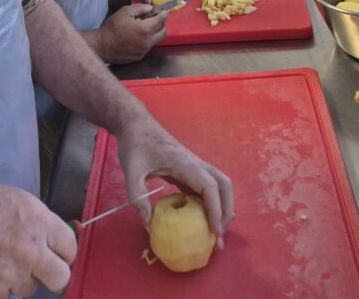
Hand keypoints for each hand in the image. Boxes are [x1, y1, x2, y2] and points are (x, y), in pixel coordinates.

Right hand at [0, 178, 75, 298]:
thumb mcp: (17, 201)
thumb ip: (40, 223)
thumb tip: (55, 243)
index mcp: (39, 222)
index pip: (71, 248)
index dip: (64, 252)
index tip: (58, 255)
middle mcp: (30, 250)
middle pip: (61, 278)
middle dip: (54, 276)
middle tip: (42, 270)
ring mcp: (11, 274)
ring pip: (30, 288)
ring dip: (21, 279)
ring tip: (0, 260)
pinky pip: (6, 295)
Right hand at [98, 6, 167, 62]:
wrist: (103, 46)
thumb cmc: (113, 27)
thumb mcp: (125, 12)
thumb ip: (140, 8)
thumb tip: (150, 8)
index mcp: (145, 29)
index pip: (161, 21)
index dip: (164, 14)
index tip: (163, 11)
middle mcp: (148, 41)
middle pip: (164, 33)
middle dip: (162, 25)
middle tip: (155, 20)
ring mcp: (144, 51)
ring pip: (156, 40)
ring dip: (154, 33)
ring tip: (144, 28)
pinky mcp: (140, 57)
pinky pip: (148, 47)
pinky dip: (146, 40)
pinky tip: (137, 37)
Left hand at [115, 113, 233, 242]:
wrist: (135, 123)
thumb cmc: (134, 143)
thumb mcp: (131, 170)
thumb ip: (137, 196)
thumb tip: (148, 224)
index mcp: (184, 162)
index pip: (209, 186)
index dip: (216, 209)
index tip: (215, 231)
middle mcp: (194, 163)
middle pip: (223, 184)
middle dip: (226, 209)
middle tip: (219, 234)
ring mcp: (193, 166)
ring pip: (218, 184)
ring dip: (222, 206)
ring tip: (215, 230)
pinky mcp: (187, 170)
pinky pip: (206, 187)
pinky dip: (210, 203)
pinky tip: (202, 219)